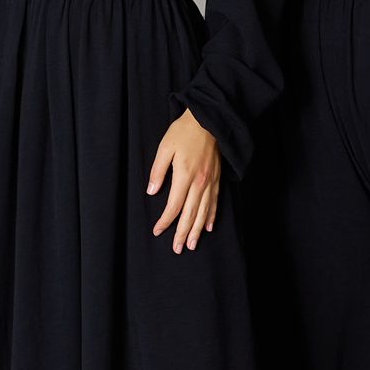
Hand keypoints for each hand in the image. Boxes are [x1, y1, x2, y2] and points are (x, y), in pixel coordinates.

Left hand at [146, 109, 220, 251]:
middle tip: (177, 249)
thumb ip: (158, 171)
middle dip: (182, 233)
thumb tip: (152, 192)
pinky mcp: (216, 179)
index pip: (174, 206)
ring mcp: (210, 182)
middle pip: (190, 214)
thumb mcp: (165, 148)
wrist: (209, 120)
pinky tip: (209, 227)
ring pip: (204, 212)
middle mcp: (200, 182)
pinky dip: (212, 216)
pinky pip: (215, 202)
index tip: (157, 231)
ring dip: (197, 230)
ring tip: (192, 244)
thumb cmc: (184, 132)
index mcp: (185, 175)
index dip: (165, 221)